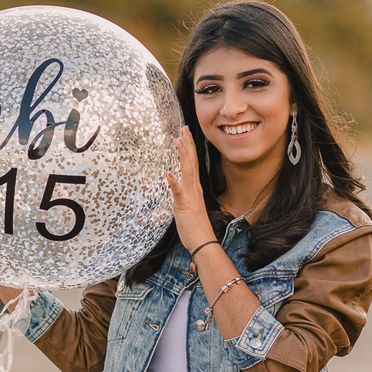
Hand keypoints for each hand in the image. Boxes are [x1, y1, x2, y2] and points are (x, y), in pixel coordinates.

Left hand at [164, 126, 216, 255]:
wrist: (203, 242)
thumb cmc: (195, 226)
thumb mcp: (187, 206)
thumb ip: (182, 194)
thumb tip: (176, 185)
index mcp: (195, 188)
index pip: (192, 164)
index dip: (189, 148)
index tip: (185, 134)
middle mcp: (194, 189)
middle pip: (191, 163)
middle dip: (187, 145)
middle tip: (184, 129)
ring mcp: (190, 196)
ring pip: (186, 172)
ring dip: (182, 157)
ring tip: (178, 142)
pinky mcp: (184, 206)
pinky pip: (178, 193)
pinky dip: (174, 183)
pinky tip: (168, 173)